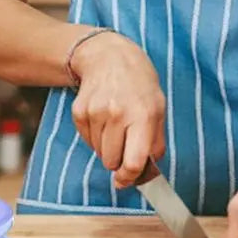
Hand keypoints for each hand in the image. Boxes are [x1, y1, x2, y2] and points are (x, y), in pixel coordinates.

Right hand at [70, 31, 165, 188]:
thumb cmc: (138, 83)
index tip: (127, 180)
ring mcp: (95, 112)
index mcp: (142, 115)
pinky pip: (87, 140)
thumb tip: (147, 172)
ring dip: (107, 147)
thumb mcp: (158, 108)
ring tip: (116, 125)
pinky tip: (103, 118)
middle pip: (112, 161)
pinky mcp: (79, 112)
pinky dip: (96, 136)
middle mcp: (118, 114)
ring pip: (99, 153)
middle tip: (125, 143)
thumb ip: (156, 142)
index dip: (130, 178)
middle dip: (119, 160)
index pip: (133, 162)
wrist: (109, 56)